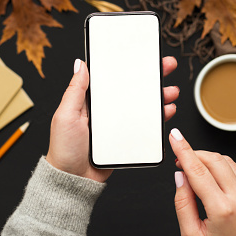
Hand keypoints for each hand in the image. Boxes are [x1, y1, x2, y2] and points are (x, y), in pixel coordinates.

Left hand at [46, 57, 178, 182]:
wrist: (73, 179)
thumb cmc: (64, 149)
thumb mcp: (65, 115)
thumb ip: (75, 90)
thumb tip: (80, 64)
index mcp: (90, 100)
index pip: (112, 77)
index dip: (128, 65)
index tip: (143, 55)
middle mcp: (106, 110)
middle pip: (132, 88)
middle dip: (151, 77)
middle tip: (166, 66)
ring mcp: (117, 124)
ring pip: (142, 105)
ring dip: (158, 96)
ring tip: (170, 92)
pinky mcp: (125, 138)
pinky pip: (145, 125)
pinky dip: (158, 117)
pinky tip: (166, 111)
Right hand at [169, 128, 235, 235]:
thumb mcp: (191, 235)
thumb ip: (182, 203)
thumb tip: (180, 178)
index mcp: (222, 209)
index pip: (198, 171)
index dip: (183, 150)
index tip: (175, 137)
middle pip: (213, 160)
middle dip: (193, 152)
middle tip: (179, 158)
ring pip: (225, 160)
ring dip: (206, 157)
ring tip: (193, 167)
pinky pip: (235, 169)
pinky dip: (219, 164)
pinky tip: (209, 173)